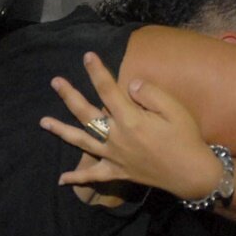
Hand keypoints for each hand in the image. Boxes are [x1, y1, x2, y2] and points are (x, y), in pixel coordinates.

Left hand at [39, 52, 222, 198]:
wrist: (192, 173)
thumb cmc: (186, 138)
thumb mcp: (175, 110)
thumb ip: (151, 94)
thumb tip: (130, 84)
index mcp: (131, 119)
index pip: (108, 90)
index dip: (96, 71)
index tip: (87, 56)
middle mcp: (116, 137)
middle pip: (86, 113)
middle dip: (69, 96)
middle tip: (55, 82)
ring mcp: (114, 156)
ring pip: (81, 141)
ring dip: (61, 130)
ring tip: (43, 122)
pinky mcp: (117, 172)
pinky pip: (93, 176)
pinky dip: (76, 179)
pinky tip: (61, 179)